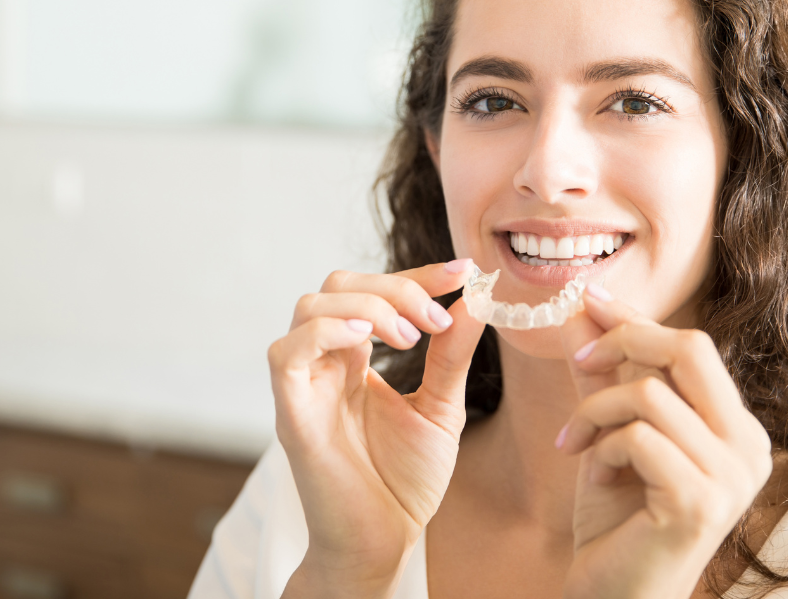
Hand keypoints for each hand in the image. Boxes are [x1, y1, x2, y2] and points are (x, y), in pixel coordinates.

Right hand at [269, 261, 483, 598]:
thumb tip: (474, 300)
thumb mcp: (441, 407)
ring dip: (368, 306)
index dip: (417, 274)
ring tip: (410, 338)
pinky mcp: (291, 413)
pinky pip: (286, 352)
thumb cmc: (405, 480)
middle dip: (395, 287)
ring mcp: (305, 384)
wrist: (385, 541)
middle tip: (435, 320)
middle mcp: (325, 363)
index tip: (463, 272)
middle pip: (338, 285)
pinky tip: (368, 341)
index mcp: (356, 358)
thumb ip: (451, 355)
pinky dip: (326, 331)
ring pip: (310, 305)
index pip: (376, 291)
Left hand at [557, 287, 772, 598]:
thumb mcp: (610, 432)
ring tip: (576, 444)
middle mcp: (749, 447)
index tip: (589, 298)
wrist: (614, 595)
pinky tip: (594, 477)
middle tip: (580, 360)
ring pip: (650, 393)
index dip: (637, 319)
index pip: (692, 347)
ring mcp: (732, 476)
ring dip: (596, 411)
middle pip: (690, 348)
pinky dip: (602, 448)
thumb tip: (581, 310)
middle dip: (624, 340)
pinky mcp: (701, 501)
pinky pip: (638, 436)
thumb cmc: (617, 518)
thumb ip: (602, 375)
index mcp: (736, 427)